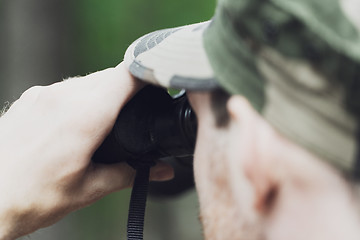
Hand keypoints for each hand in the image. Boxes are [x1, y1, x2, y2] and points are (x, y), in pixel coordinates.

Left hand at [0, 62, 173, 239]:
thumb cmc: (30, 198)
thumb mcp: (89, 189)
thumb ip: (130, 173)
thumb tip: (161, 171)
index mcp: (85, 117)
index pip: (127, 76)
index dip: (148, 75)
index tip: (159, 85)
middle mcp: (63, 96)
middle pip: (110, 76)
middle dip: (128, 89)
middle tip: (135, 114)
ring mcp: (42, 94)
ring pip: (87, 81)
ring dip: (103, 93)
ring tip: (104, 124)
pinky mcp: (29, 98)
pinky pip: (66, 88)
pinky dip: (80, 98)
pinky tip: (75, 125)